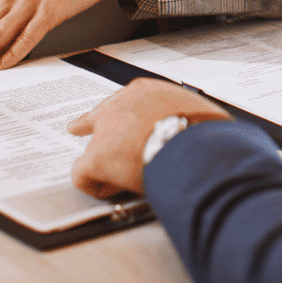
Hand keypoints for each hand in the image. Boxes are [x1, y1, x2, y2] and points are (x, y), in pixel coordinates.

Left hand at [69, 79, 230, 197]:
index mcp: (146, 92)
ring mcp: (106, 131)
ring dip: (107, 164)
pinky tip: (107, 190)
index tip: (116, 117)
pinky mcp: (97, 157)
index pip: (124, 100)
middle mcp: (121, 105)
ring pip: (96, 150)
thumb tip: (202, 130)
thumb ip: (187, 117)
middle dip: (90, 125)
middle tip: (77, 127)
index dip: (120, 113)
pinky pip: (83, 174)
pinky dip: (94, 185)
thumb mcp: (198, 112)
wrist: (194, 146)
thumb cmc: (204, 131)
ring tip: (122, 180)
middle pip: (98, 117)